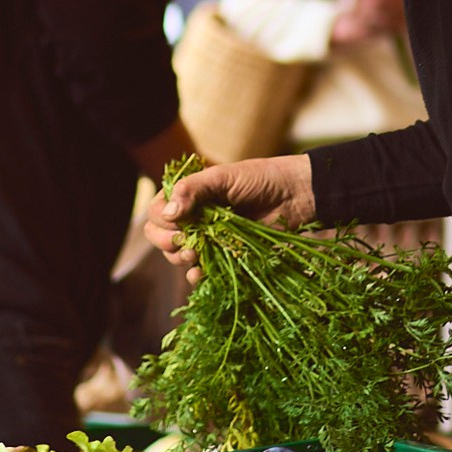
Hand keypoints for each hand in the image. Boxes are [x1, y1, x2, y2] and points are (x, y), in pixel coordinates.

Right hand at [145, 153, 314, 281]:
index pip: (156, 211)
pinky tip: (199, 273)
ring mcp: (208, 237)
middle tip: (184, 241)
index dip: (161, 221)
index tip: (177, 223)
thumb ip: (193, 190)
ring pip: (177, 255)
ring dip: (179, 258)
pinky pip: (201, 271)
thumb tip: (167, 214)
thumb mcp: (223, 176)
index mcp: (189, 195)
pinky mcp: (224, 255)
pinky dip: (195, 275)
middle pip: (160, 236)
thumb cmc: (261, 178)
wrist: (295, 195)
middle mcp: (194, 217)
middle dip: (166, 242)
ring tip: (195, 255)